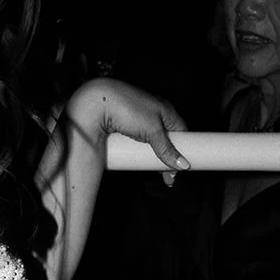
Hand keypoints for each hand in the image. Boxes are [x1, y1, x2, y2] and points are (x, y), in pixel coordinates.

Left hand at [75, 77, 190, 179]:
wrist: (97, 101)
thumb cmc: (127, 108)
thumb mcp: (152, 130)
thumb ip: (167, 149)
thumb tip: (183, 165)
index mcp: (166, 110)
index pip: (182, 133)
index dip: (183, 151)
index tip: (180, 169)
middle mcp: (154, 113)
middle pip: (167, 140)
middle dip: (168, 158)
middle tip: (167, 177)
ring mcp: (139, 119)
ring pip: (152, 142)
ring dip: (154, 156)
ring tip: (154, 172)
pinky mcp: (125, 124)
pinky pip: (137, 140)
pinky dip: (140, 151)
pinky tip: (138, 160)